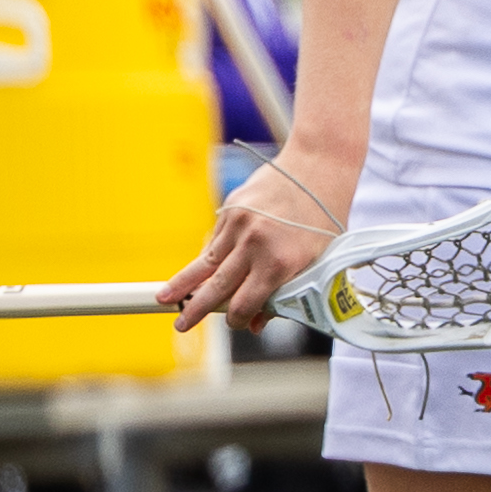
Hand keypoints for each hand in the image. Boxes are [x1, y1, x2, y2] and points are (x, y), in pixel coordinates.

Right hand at [163, 145, 350, 335]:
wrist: (319, 166)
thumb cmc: (326, 217)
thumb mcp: (320, 259)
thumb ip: (288, 291)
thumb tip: (257, 322)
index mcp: (281, 263)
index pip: (245, 302)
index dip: (236, 318)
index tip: (232, 324)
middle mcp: (255, 245)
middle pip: (217, 286)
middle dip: (195, 308)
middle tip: (180, 325)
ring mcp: (239, 225)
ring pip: (205, 262)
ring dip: (183, 283)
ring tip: (164, 298)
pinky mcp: (230, 209)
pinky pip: (214, 240)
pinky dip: (207, 256)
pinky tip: (197, 270)